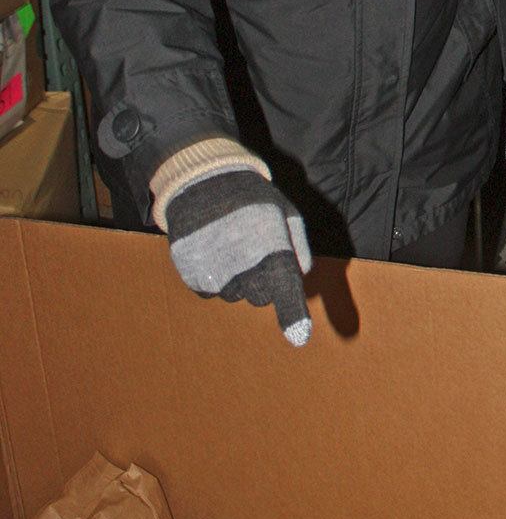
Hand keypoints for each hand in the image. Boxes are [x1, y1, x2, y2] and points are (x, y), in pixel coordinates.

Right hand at [165, 169, 311, 345]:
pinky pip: (210, 291)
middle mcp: (242, 263)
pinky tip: (212, 248)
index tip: (299, 337)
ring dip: (235, 277)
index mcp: (271, 246)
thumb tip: (301, 278)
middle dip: (262, 280)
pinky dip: (213, 277)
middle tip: (252, 247)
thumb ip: (299, 247)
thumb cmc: (252, 198)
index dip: (292, 315)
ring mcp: (214, 271)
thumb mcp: (286, 212)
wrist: (201, 180)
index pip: (284, 288)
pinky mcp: (192, 274)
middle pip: (261, 297)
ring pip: (234, 295)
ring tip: (229, 241)